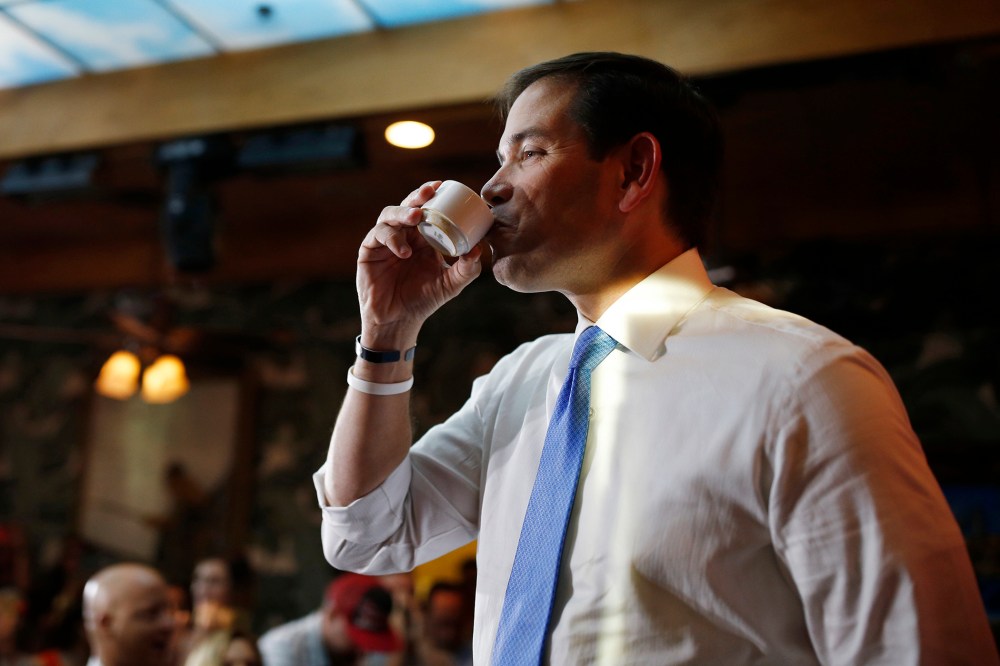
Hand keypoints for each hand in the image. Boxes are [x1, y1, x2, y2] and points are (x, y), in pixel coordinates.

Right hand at [357, 181, 482, 344]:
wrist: (398, 321)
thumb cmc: (424, 300)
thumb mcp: (451, 284)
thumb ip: (467, 268)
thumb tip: (480, 248)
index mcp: (422, 237)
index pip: (426, 209)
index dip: (431, 195)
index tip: (442, 186)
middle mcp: (403, 235)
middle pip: (407, 206)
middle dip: (417, 197)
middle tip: (429, 194)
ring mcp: (384, 241)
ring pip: (389, 215)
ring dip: (403, 213)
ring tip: (417, 217)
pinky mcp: (369, 251)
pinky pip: (378, 236)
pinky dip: (392, 239)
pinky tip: (405, 251)